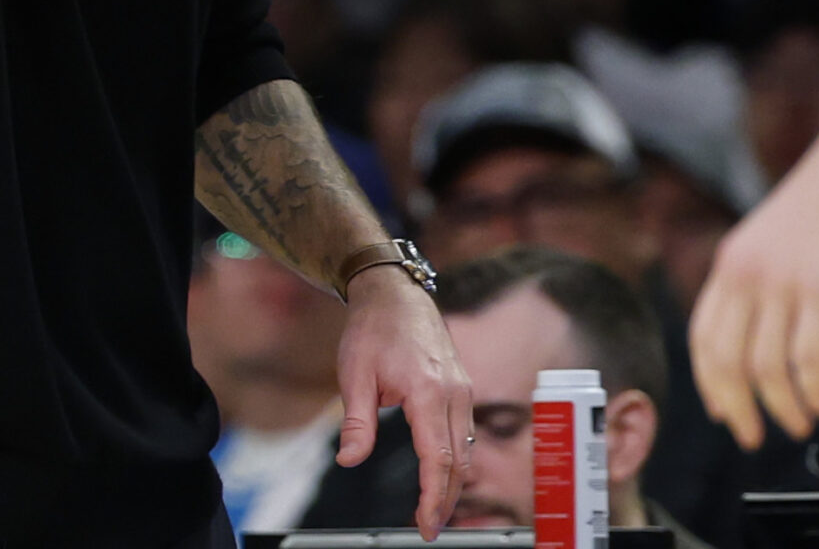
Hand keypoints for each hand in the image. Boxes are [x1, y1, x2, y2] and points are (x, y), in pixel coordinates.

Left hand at [335, 266, 471, 539]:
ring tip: (435, 510)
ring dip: (454, 482)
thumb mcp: (354, 376)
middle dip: (447, 499)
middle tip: (430, 528)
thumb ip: (357, 422)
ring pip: (467, 448)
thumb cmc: (374, 328)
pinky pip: (465, 431)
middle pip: (459, 459)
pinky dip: (457, 459)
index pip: (437, 457)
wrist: (395, 292)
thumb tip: (351, 460)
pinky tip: (443, 473)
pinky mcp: (461, 386)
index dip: (433, 497)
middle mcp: (454, 391)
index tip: (425, 524)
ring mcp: (462, 388)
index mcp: (428, 391)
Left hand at [689, 112, 818, 448]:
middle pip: (725, 361)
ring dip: (782, 408)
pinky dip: (812, 391)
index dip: (710, 383)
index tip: (724, 412)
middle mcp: (746, 272)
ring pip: (766, 369)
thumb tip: (768, 334)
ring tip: (800, 422)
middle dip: (738, 409)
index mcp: (731, 259)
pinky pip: (807, 359)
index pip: (703, 337)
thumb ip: (765, 280)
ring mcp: (783, 279)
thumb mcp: (778, 237)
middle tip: (754, 437)